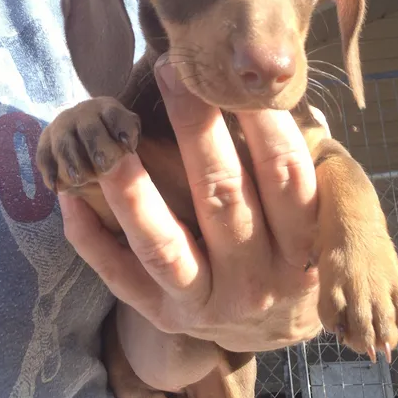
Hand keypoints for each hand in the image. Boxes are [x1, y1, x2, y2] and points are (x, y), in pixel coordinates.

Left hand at [58, 58, 326, 351]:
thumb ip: (311, 157)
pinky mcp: (166, 315)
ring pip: (163, 245)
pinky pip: (122, 277)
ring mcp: (208, 302)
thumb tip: (275, 94)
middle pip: (222, 195)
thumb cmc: (294, 242)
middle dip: (194, 127)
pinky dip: (92, 239)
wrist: (273, 326)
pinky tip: (69, 197)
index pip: (284, 172)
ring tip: (108, 141)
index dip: (259, 119)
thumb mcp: (327, 205)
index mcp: (304, 244)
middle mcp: (258, 279)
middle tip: (169, 70)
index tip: (231, 72)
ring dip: (132, 189)